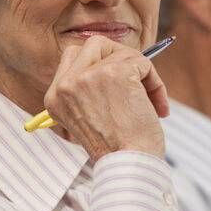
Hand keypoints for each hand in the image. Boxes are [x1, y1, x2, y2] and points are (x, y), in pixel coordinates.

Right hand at [41, 35, 168, 160]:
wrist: (128, 166)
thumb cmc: (116, 151)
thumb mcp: (86, 122)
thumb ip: (88, 94)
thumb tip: (114, 65)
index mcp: (54, 98)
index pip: (73, 58)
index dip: (100, 64)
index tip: (118, 85)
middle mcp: (66, 84)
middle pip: (94, 45)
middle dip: (120, 57)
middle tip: (136, 79)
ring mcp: (89, 76)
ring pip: (122, 52)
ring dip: (142, 74)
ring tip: (150, 102)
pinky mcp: (116, 73)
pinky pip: (143, 63)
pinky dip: (156, 83)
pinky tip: (157, 107)